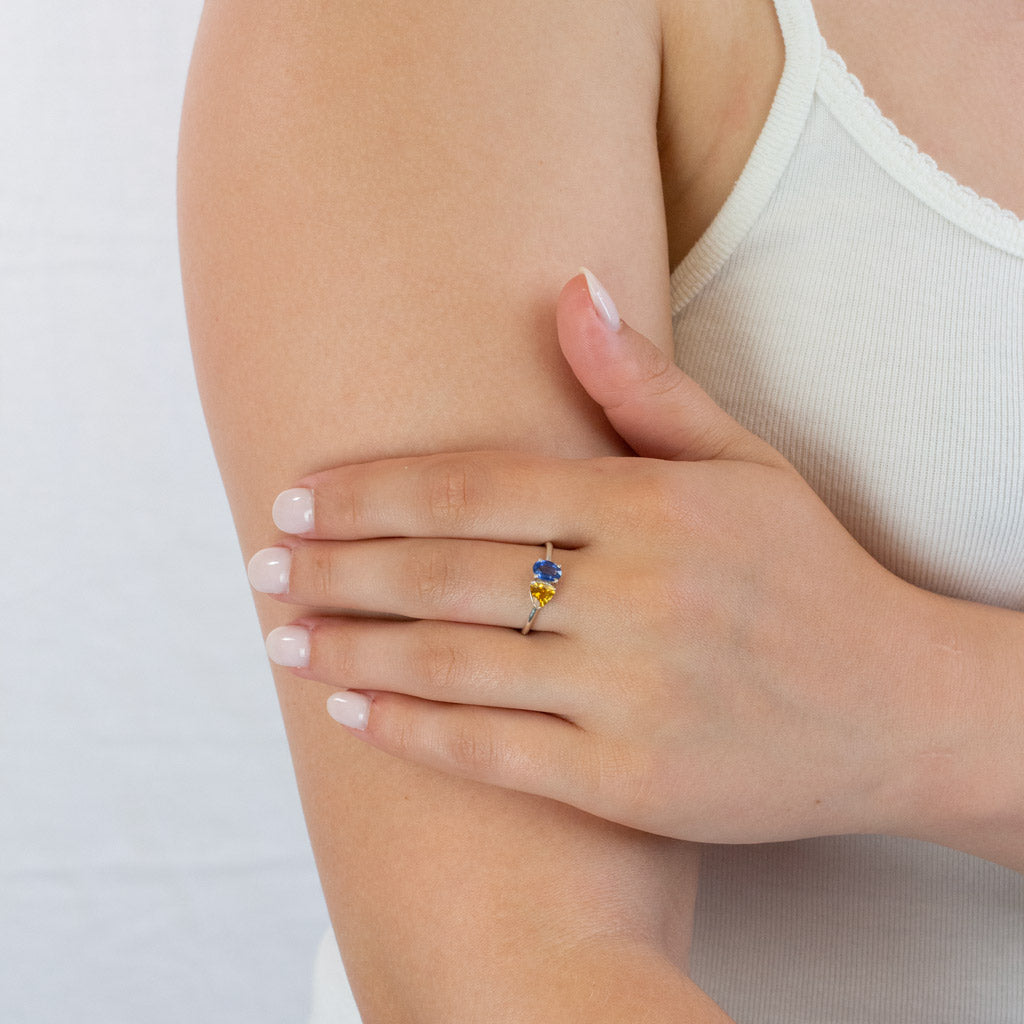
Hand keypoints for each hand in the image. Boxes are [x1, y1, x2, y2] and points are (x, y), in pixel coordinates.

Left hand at [247, 271, 942, 844]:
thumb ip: (645, 385)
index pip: (475, 488)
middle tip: (260, 561)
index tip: (298, 495)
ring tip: (278, 632)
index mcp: (652, 505)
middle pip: (444, 573)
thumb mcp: (743, 463)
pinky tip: (347, 707)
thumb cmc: (810, 574)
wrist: (899, 706)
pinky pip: (493, 751)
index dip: (372, 493)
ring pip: (453, 661)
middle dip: (335, 566)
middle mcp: (637, 595)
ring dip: (348, 645)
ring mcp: (631, 694)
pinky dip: (409, 728)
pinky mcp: (631, 782)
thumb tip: (570, 286)